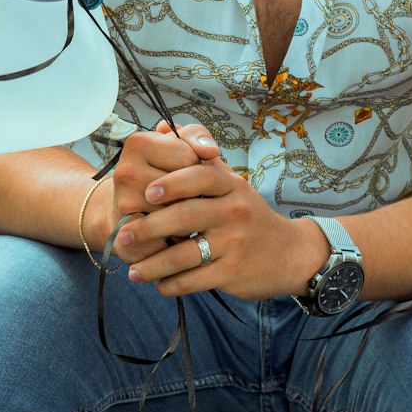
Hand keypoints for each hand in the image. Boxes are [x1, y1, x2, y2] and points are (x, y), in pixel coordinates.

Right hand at [99, 121, 219, 263]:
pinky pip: (167, 241)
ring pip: (178, 216)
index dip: (198, 168)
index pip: (190, 157)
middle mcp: (126, 172)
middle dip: (195, 196)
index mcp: (137, 143)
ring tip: (184, 218)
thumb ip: (197, 136)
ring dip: (190, 222)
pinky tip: (175, 238)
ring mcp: (123, 204)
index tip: (189, 172)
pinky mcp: (125, 236)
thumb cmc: (160, 172)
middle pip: (184, 189)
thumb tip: (211, 151)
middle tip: (189, 198)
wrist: (126, 208)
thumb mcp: (177, 145)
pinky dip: (177, 243)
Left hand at [115, 142, 326, 301]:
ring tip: (132, 271)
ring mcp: (234, 243)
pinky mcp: (232, 272)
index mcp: (230, 185)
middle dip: (148, 227)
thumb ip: (197, 159)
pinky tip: (158, 284)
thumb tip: (161, 127)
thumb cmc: (248, 214)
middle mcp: (233, 211)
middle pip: (184, 216)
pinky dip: (171, 284)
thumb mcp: (231, 182)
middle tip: (123, 235)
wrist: (289, 252)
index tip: (146, 193)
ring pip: (183, 254)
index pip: (198, 177)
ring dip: (152, 264)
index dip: (170, 183)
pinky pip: (193, 280)